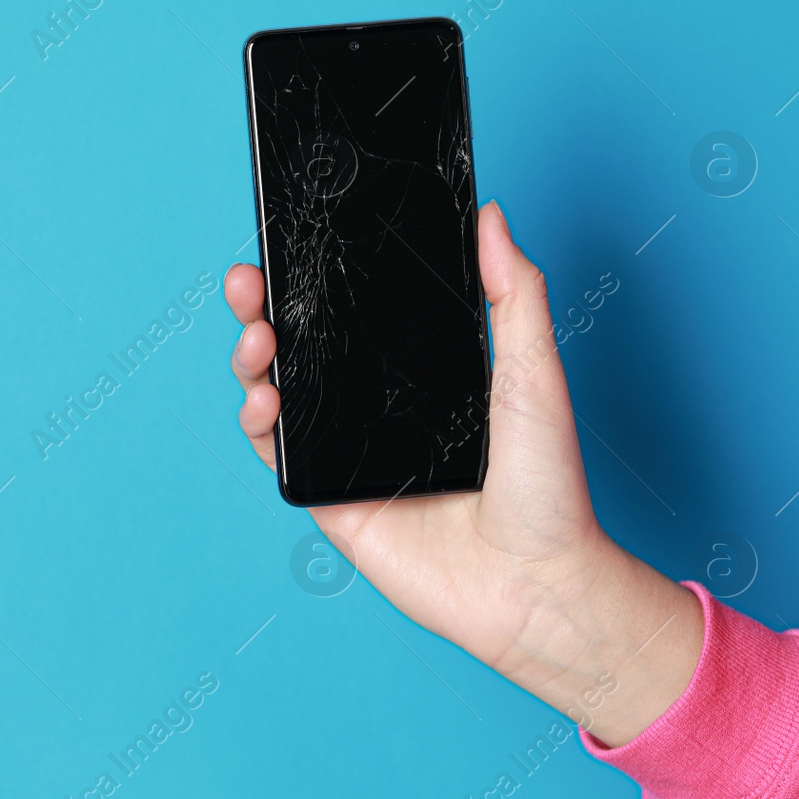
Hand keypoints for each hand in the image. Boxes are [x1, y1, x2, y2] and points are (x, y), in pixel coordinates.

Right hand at [225, 200, 701, 745]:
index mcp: (418, 375)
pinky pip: (278, 453)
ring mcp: (347, 453)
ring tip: (258, 335)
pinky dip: (258, 422)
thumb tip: (490, 215)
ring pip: (277, 393)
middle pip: (302, 346)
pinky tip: (263, 397)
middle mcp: (375, 410)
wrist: (537, 582)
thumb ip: (513, 293)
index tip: (293, 242)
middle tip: (250, 279)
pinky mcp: (328, 498)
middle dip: (265, 307)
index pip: (352, 315)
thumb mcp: (534, 372)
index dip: (316, 280)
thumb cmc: (548, 487)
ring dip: (253, 358)